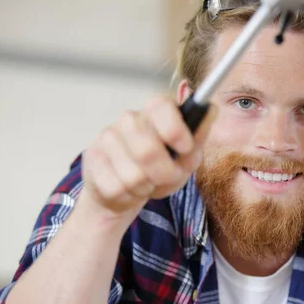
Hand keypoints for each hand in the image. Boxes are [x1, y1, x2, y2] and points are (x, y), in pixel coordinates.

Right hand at [81, 96, 215, 216]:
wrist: (125, 189)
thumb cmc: (161, 168)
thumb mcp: (186, 157)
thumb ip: (198, 137)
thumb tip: (211, 109)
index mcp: (155, 111)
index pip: (160, 106)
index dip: (175, 130)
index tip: (185, 147)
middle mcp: (128, 119)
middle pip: (148, 151)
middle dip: (165, 174)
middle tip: (168, 177)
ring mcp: (106, 138)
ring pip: (133, 176)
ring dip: (147, 187)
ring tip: (147, 182)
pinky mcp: (92, 161)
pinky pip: (117, 189)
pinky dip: (129, 197)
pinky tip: (128, 188)